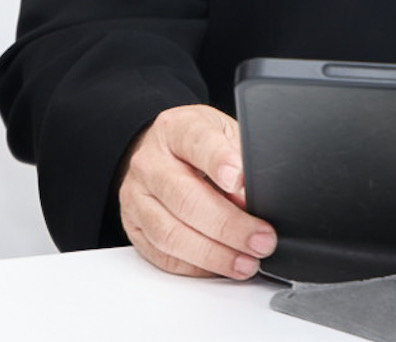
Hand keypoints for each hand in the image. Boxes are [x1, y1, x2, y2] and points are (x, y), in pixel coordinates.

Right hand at [118, 104, 275, 278]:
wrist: (159, 152)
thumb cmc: (198, 144)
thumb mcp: (223, 133)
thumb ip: (239, 157)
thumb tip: (257, 195)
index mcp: (176, 129)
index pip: (197, 142)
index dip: (219, 161)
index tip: (238, 179)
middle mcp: (150, 162)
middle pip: (185, 198)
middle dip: (229, 225)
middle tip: (261, 239)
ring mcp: (137, 197)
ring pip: (171, 233)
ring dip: (213, 254)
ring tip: (245, 262)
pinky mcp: (134, 227)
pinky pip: (163, 256)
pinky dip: (195, 267)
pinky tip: (220, 267)